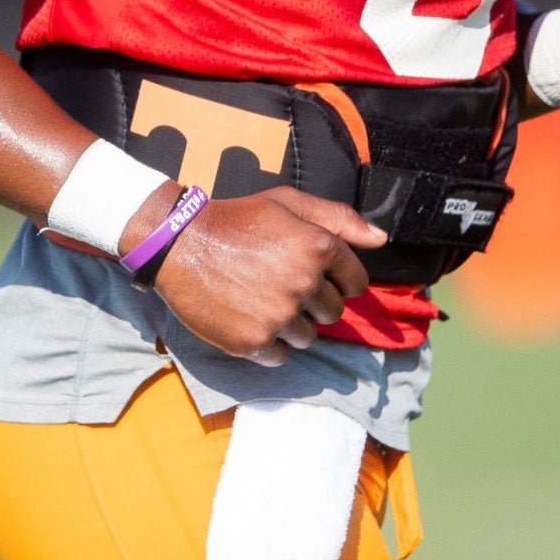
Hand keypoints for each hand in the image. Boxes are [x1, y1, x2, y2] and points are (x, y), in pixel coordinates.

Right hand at [131, 186, 385, 367]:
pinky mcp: (255, 342)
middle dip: (312, 302)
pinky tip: (249, 319)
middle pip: (332, 312)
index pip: (355, 282)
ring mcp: (279, 316)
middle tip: (279, 283)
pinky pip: (281, 356)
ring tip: (261, 301)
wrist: (178, 244)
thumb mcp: (286, 203)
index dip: (336, 278)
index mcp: (317, 247)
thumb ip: (338, 218)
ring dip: (291, 324)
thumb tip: (381, 239)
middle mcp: (304, 283)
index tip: (311, 273)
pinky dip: (269, 343)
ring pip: (308, 337)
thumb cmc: (236, 219)